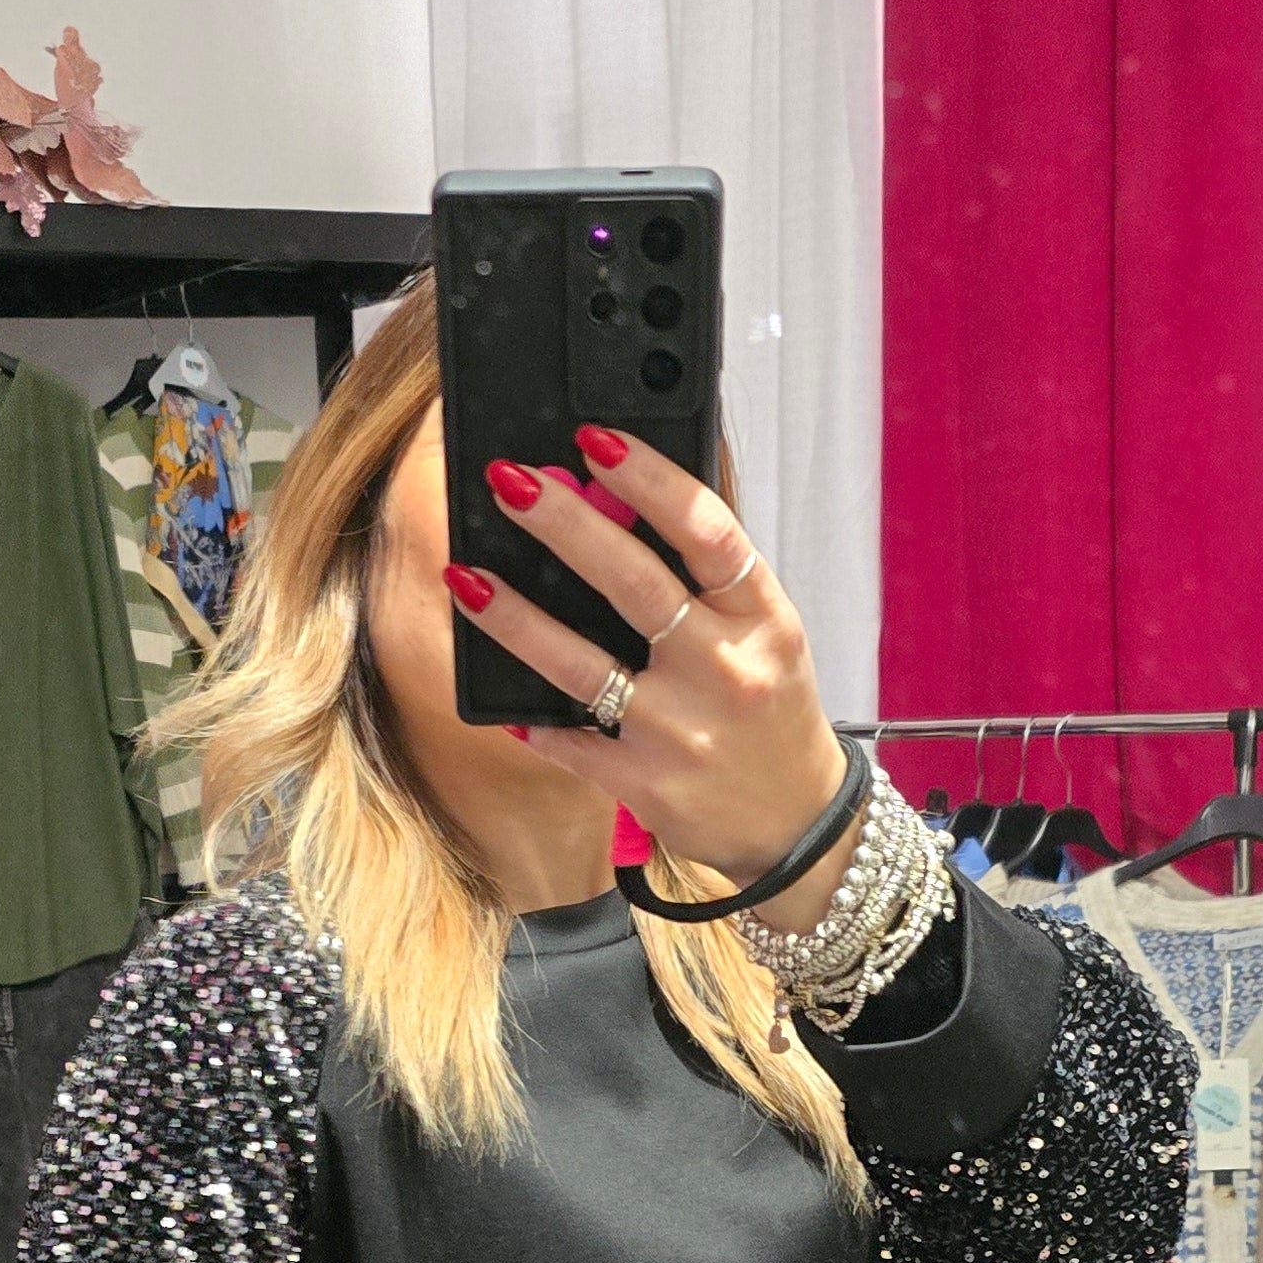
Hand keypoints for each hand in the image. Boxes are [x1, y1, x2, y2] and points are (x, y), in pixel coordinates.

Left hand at [447, 429, 859, 929]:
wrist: (796, 823)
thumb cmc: (770, 711)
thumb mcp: (764, 634)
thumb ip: (707, 577)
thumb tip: (627, 496)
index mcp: (763, 619)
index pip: (708, 532)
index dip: (650, 479)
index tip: (596, 439)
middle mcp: (726, 670)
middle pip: (636, 584)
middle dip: (565, 525)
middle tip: (510, 481)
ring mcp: (683, 731)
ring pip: (584, 665)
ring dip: (516, 617)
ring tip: (466, 577)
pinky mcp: (646, 783)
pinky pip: (571, 740)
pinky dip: (531, 715)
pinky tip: (497, 691)